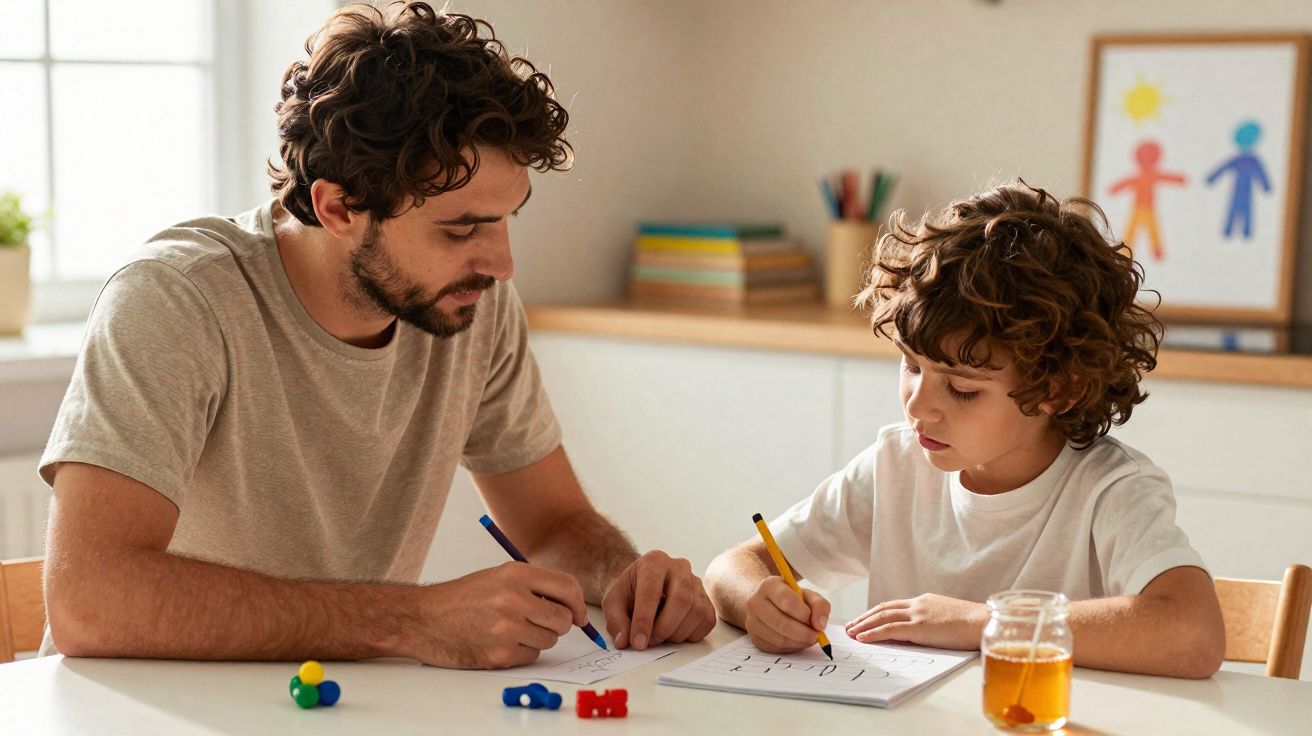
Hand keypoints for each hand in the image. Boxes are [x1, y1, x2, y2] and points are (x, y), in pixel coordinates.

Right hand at [412, 561, 588, 668]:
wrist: (423, 619)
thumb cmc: (463, 598)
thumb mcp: (498, 577)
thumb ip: (535, 585)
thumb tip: (573, 606)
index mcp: (515, 574)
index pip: (568, 587)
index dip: (579, 603)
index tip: (579, 615)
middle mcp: (513, 598)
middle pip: (563, 619)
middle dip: (559, 624)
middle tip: (542, 623)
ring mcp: (506, 628)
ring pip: (549, 640)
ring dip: (538, 639)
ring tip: (512, 630)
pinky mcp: (499, 654)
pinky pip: (531, 656)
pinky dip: (522, 652)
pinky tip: (500, 642)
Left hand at [601, 550, 715, 649]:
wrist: (643, 584)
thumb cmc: (629, 591)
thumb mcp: (613, 601)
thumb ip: (615, 620)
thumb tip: (624, 641)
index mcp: (654, 562)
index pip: (651, 592)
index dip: (644, 621)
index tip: (638, 642)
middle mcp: (679, 568)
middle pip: (682, 600)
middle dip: (665, 628)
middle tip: (651, 642)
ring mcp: (696, 582)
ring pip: (697, 612)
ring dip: (677, 633)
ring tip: (660, 636)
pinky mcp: (706, 599)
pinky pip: (707, 621)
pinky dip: (691, 634)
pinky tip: (675, 632)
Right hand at [744, 576, 830, 653]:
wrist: (769, 604)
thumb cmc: (791, 599)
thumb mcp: (807, 595)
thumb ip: (819, 605)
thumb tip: (820, 625)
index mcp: (769, 585)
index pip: (786, 600)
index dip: (803, 614)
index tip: (815, 621)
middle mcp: (756, 602)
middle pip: (780, 622)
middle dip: (803, 633)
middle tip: (816, 636)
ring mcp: (752, 622)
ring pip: (778, 639)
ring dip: (799, 642)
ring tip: (809, 638)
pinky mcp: (755, 638)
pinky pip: (776, 648)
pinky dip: (791, 648)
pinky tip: (798, 641)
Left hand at [845, 593, 987, 650]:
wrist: (985, 622)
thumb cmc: (972, 624)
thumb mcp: (947, 617)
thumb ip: (931, 621)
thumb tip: (919, 633)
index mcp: (924, 601)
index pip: (893, 605)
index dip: (876, 613)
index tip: (864, 620)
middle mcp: (918, 604)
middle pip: (883, 609)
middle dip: (864, 618)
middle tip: (850, 626)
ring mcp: (918, 614)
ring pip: (882, 617)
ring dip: (863, 625)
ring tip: (850, 633)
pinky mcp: (920, 627)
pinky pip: (890, 629)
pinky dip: (873, 633)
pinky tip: (862, 638)